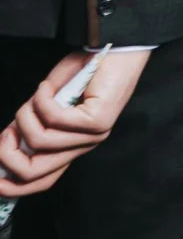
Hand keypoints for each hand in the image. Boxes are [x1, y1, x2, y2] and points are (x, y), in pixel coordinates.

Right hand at [0, 48, 147, 197]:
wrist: (115, 51)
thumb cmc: (81, 74)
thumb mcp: (46, 105)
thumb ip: (29, 126)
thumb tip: (4, 144)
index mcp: (73, 147)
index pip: (44, 180)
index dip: (14, 187)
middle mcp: (84, 145)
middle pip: (37, 171)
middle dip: (8, 157)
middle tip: (3, 137)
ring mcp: (93, 135)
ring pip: (39, 141)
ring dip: (24, 117)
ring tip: (33, 99)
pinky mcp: (97, 120)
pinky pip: (53, 118)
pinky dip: (40, 100)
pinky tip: (45, 87)